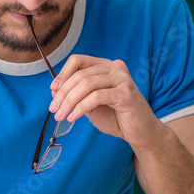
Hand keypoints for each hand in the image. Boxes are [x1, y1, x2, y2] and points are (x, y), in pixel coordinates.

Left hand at [49, 55, 167, 151]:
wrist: (140, 132)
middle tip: (54, 109)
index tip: (52, 90)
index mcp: (106, 66)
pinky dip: (80, 108)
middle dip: (63, 93)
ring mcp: (122, 79)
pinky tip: (73, 117)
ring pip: (86, 84)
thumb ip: (76, 95)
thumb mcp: (91, 104)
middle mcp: (115, 68)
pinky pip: (96, 97)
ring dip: (69, 102)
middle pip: (80, 74)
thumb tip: (54, 90)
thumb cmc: (116, 117)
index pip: (78, 60)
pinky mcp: (126, 94)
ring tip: (61, 116)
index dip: (63, 74)